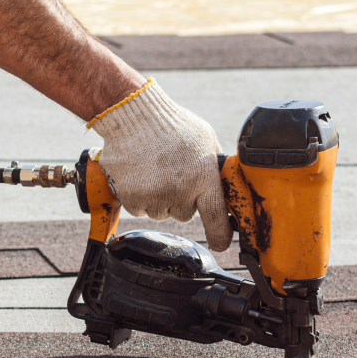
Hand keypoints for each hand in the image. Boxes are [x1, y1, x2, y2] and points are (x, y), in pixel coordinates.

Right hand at [89, 79, 232, 251]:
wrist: (133, 113)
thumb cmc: (171, 123)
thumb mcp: (205, 139)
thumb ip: (215, 165)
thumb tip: (225, 183)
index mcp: (204, 177)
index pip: (216, 217)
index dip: (220, 235)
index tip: (221, 243)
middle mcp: (180, 191)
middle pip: (184, 214)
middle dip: (180, 199)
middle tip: (172, 174)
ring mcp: (155, 196)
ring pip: (160, 212)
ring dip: (158, 198)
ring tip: (154, 170)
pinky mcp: (132, 197)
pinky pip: (139, 209)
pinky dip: (138, 196)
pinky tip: (139, 174)